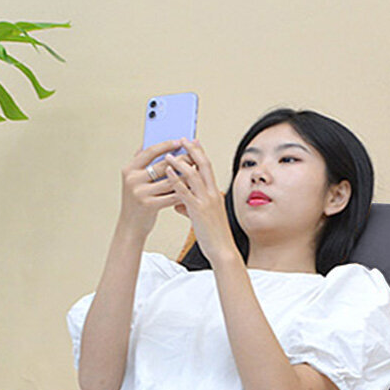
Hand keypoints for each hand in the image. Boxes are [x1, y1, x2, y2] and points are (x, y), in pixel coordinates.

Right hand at [119, 138, 192, 234]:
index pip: (150, 151)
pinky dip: (183, 191)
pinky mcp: (149, 205)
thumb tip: (159, 145)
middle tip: (194, 156)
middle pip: (162, 164)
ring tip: (196, 171)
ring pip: (170, 180)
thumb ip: (143, 164)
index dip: (166, 145)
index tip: (180, 141)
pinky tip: (192, 188)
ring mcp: (140, 193)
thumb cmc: (137, 202)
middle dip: (181, 160)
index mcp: (129, 169)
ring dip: (185, 176)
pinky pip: (171, 195)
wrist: (130, 227)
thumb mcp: (135, 181)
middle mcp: (133, 180)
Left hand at [162, 138, 241, 266]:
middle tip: (182, 139)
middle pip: (203, 165)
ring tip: (168, 154)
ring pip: (193, 175)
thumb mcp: (202, 218)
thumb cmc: (213, 236)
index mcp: (215, 193)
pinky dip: (175, 180)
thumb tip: (178, 205)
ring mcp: (206, 201)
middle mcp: (212, 193)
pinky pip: (185, 192)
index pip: (208, 168)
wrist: (222, 250)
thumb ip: (190, 207)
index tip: (192, 142)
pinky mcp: (198, 210)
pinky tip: (167, 173)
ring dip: (179, 162)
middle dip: (192, 150)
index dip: (200, 153)